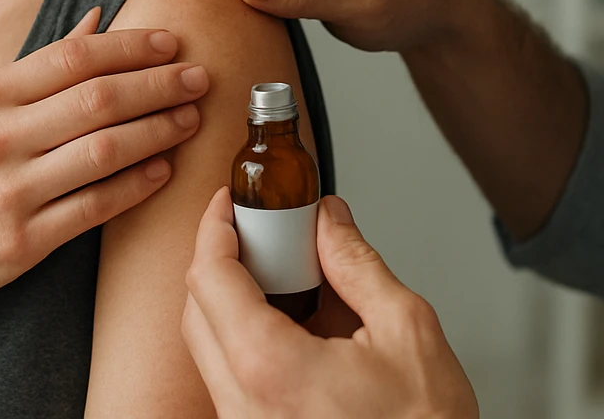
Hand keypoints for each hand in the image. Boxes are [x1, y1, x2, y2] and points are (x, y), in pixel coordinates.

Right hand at [0, 9, 208, 314]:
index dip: (132, 47)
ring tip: (190, 119)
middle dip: (159, 85)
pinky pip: (95, 206)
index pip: (74, 57)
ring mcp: (9, 191)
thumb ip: (40, 67)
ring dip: (159, 131)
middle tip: (200, 78)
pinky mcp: (22, 242)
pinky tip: (164, 169)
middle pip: (98, 99)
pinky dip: (137, 185)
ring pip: (105, 150)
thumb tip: (98, 18)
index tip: (172, 43)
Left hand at [182, 188, 478, 418]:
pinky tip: (295, 330)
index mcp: (271, 370)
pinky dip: (247, 342)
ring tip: (288, 280)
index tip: (227, 204)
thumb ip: (357, 264)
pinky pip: (229, 380)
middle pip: (197, 313)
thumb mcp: (406, 329)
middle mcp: (243, 406)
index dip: (214, 228)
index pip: (210, 279)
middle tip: (258, 232)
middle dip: (220, 262)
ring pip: (209, 349)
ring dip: (233, 304)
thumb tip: (330, 221)